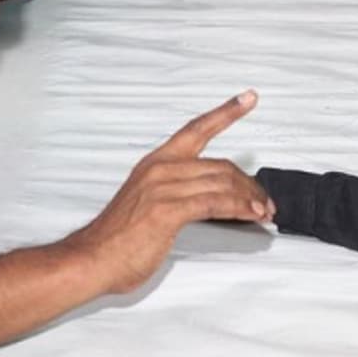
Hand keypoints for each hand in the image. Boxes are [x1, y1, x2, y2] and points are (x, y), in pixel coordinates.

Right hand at [65, 90, 274, 293]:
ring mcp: (163, 187)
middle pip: (220, 165)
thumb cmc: (119, 239)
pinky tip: (251, 214)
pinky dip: (239, 207)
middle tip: (264, 200)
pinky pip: (215, 202)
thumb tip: (208, 200)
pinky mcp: (168, 209)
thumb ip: (175, 193)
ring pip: (222, 182)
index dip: (225, 112)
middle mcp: (160, 168)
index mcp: (155, 162)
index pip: (196, 129)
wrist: (92, 259)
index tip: (248, 98)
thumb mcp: (148, 203)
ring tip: (264, 211)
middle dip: (249, 183)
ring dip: (250, 198)